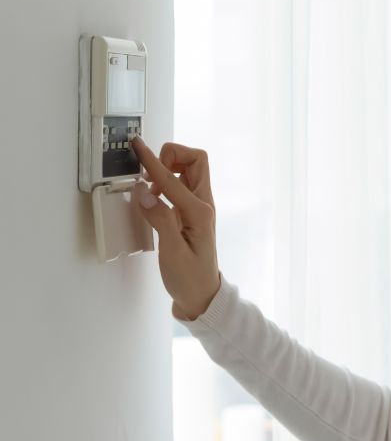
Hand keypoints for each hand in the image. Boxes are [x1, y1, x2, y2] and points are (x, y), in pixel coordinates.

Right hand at [130, 136, 221, 320]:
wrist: (201, 295)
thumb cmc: (189, 277)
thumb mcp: (172, 252)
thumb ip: (160, 220)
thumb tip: (145, 191)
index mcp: (200, 212)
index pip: (173, 177)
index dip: (152, 160)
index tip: (137, 145)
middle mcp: (203, 204)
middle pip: (195, 160)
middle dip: (171, 156)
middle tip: (150, 175)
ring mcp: (199, 206)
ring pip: (189, 169)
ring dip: (168, 168)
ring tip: (150, 188)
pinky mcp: (191, 212)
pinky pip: (182, 184)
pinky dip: (167, 181)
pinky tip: (153, 197)